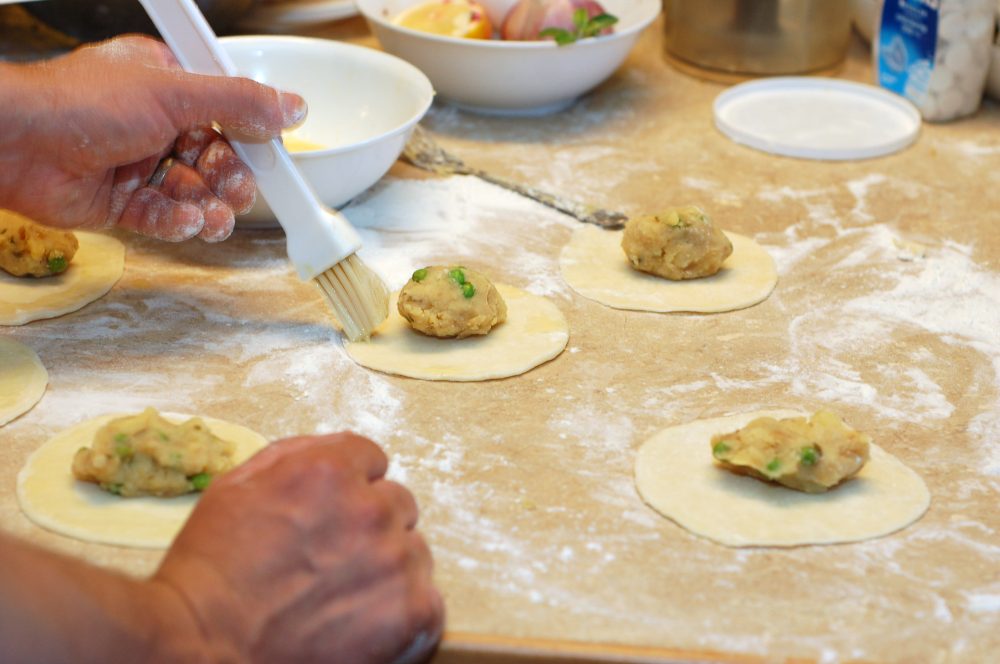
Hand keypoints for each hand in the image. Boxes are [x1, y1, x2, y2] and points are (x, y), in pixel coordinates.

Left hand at [0, 35, 305, 241]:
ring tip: (216, 216)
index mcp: (165, 84)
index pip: (224, 110)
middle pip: (212, 156)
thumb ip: (237, 101)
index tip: (272, 156)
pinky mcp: (120, 201)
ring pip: (191, 191)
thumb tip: (289, 106)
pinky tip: (186, 221)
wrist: (15, 145)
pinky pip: (163, 216)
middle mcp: (152, 122)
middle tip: (240, 192)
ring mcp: (135, 162)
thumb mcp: (172, 92)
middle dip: (230, 179)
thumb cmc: (76, 104)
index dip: (250, 135)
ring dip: (209, 206)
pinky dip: (178, 221)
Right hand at [152, 432, 443, 662]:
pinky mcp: (411, 613)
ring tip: (340, 599)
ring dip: (387, 570)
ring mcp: (394, 562)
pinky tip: (364, 626)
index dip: (350, 489)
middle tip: (330, 563)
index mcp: (329, 470)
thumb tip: (337, 449)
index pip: (372, 460)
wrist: (199, 647)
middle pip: (397, 505)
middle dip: (369, 528)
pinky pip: (429, 601)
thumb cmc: (210, 572)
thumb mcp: (237, 487)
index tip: (332, 516)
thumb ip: (295, 456)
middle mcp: (370, 508)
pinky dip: (404, 616)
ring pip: (414, 552)